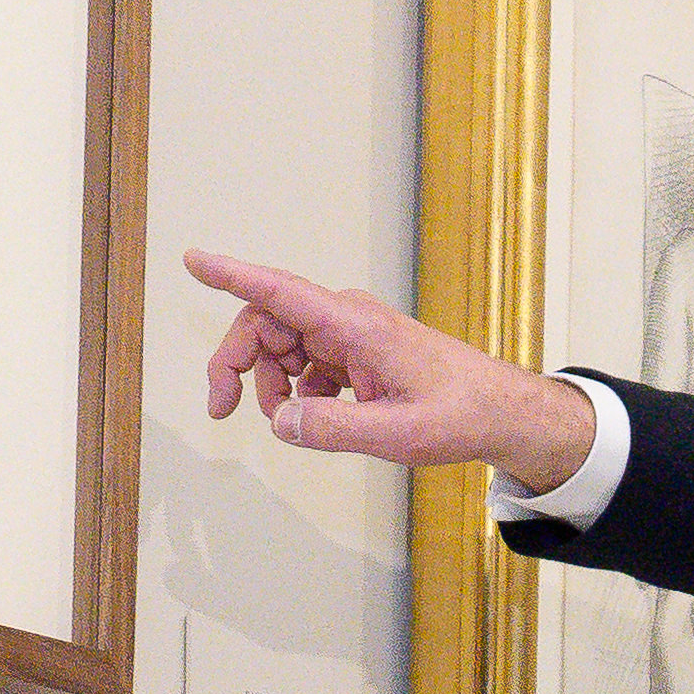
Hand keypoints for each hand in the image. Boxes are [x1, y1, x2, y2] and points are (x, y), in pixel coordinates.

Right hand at [192, 252, 598, 491]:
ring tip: (288, 422)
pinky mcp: (355, 352)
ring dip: (268, 383)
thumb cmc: (461, 414)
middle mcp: (347, 319)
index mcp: (356, 325)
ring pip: (281, 344)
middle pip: (266, 321)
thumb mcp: (398, 435)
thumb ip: (336, 429)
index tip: (194, 259)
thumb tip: (280, 424)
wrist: (500, 411)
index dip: (232, 274)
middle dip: (236, 360)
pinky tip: (315, 417)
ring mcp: (350, 333)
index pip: (281, 291)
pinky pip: (304, 362)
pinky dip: (296, 391)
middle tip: (219, 408)